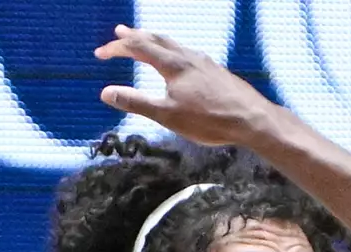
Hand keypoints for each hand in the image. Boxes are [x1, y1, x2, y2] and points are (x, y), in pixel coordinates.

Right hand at [95, 25, 277, 146]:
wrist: (251, 119)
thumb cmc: (209, 120)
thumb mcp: (167, 115)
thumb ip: (136, 102)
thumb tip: (105, 92)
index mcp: (173, 65)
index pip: (138, 47)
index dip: (116, 48)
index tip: (100, 53)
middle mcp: (188, 56)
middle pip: (156, 38)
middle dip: (135, 35)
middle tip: (119, 32)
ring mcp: (204, 61)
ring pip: (174, 43)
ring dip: (155, 40)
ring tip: (146, 41)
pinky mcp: (216, 70)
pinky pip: (188, 52)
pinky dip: (173, 51)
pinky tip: (179, 61)